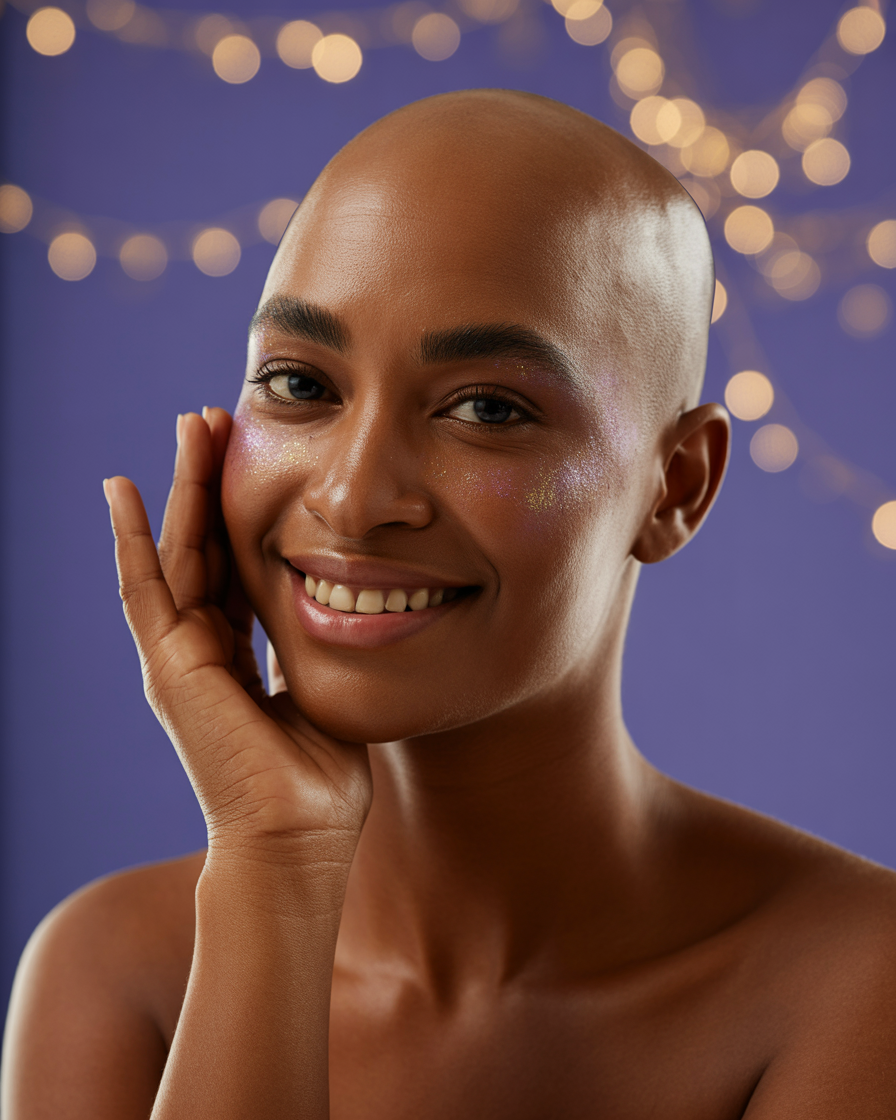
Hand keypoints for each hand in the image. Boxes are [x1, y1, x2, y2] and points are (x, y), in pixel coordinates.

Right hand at [103, 409, 371, 859]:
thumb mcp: (319, 691)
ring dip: (182, 488)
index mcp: (235, 658)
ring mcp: (178, 659)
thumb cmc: (319, 782)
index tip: (253, 458)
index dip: (240, 513)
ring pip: (176, 553)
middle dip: (209, 482)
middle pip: (201, 548)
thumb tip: (338, 608)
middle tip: (215, 420)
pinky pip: (145, 589)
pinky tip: (124, 489)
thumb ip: (308, 648)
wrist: (297, 840)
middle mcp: (200, 652)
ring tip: (190, 427)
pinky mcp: (168, 666)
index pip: (233, 568)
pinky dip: (132, 539)